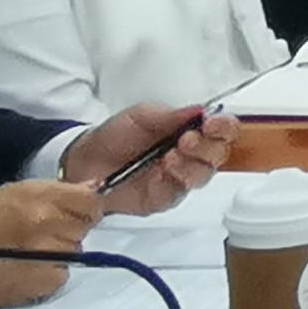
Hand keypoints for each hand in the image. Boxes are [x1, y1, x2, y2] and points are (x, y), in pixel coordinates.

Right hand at [0, 174, 105, 308]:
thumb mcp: (12, 192)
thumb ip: (54, 190)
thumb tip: (91, 188)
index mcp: (42, 199)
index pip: (91, 201)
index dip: (86, 206)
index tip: (77, 211)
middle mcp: (50, 226)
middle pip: (83, 227)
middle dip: (69, 228)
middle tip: (41, 232)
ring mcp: (48, 257)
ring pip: (74, 251)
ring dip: (59, 250)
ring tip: (28, 251)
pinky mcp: (41, 284)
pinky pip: (62, 276)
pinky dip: (50, 273)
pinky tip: (27, 269)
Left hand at [60, 102, 232, 211]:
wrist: (84, 161)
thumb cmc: (115, 135)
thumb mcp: (142, 116)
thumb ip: (171, 115)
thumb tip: (201, 110)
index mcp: (189, 131)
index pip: (221, 130)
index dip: (224, 126)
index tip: (212, 122)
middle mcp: (189, 156)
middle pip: (219, 154)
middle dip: (208, 145)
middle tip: (187, 138)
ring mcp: (177, 179)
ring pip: (203, 175)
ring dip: (193, 163)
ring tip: (172, 154)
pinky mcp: (163, 198)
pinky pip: (180, 192)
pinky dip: (176, 180)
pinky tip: (164, 170)